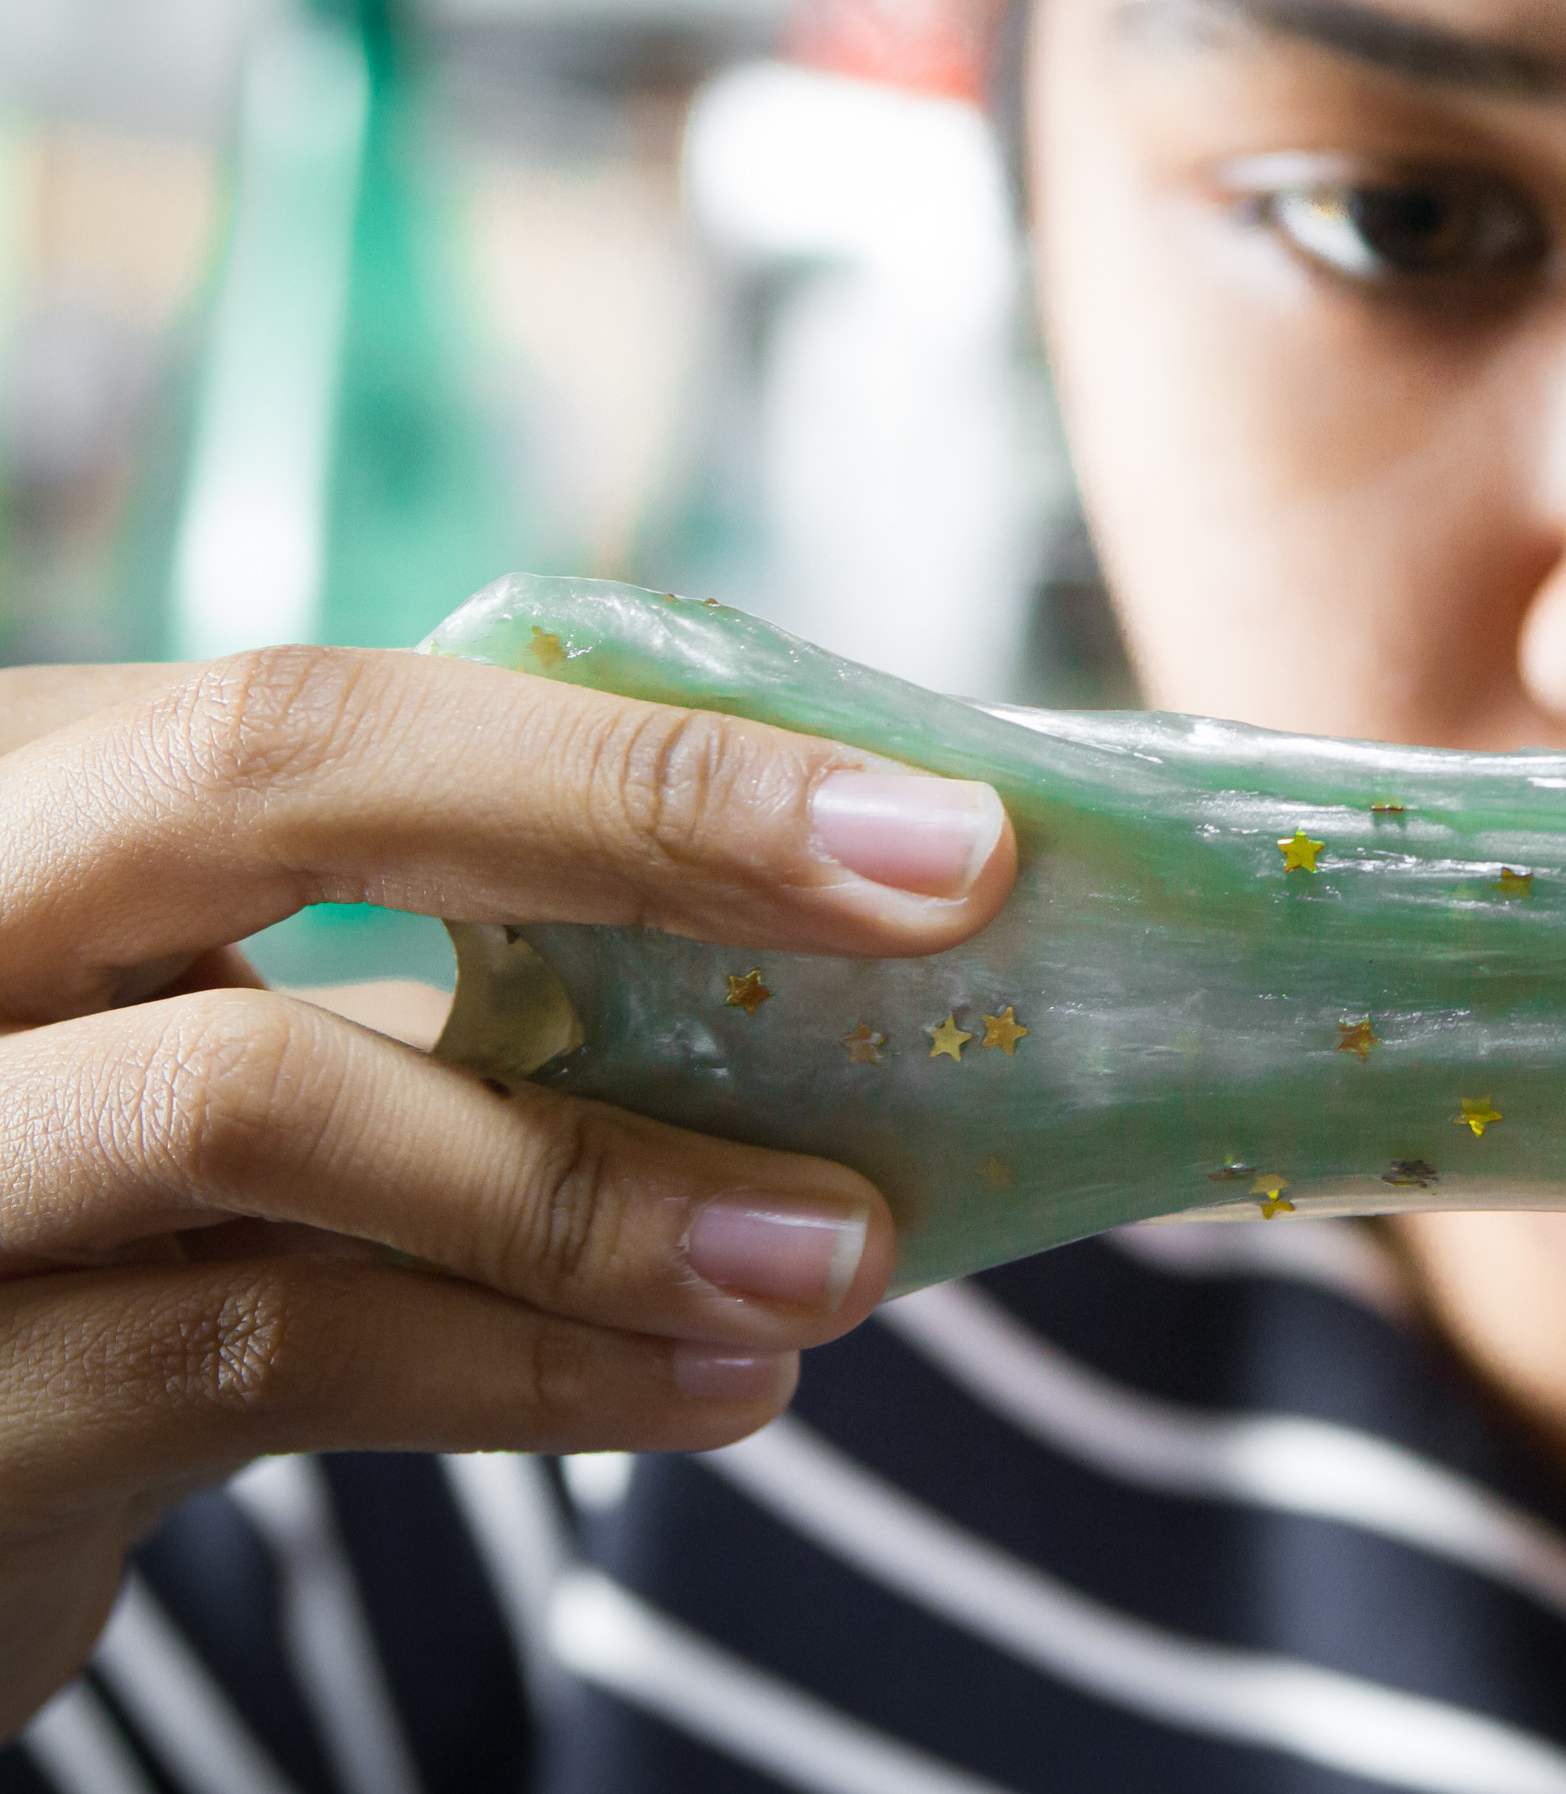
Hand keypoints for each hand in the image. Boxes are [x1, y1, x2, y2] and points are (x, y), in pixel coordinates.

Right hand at [0, 645, 1013, 1732]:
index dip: (652, 757)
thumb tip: (873, 938)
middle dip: (642, 826)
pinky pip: (250, 1351)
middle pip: (268, 772)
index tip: (945, 828)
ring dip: (605, 1180)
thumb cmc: (132, 1219)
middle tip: (938, 908)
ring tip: (834, 1255)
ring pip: (257, 1093)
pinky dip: (522, 1373)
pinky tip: (710, 1389)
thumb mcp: (266, 1046)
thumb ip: (483, 986)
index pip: (350, 707)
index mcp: (44, 791)